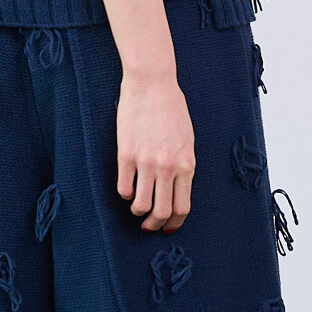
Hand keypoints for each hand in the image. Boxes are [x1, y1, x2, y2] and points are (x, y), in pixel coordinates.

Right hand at [115, 70, 194, 230]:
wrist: (152, 84)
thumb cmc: (172, 109)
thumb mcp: (187, 140)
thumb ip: (183, 165)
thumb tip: (176, 189)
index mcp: (187, 164)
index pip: (182, 206)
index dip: (174, 222)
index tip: (168, 227)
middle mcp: (168, 167)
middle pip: (162, 211)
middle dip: (155, 224)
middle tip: (149, 226)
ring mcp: (146, 162)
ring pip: (141, 205)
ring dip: (138, 212)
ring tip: (136, 208)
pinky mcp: (126, 155)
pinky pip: (124, 188)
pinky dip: (125, 194)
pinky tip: (127, 188)